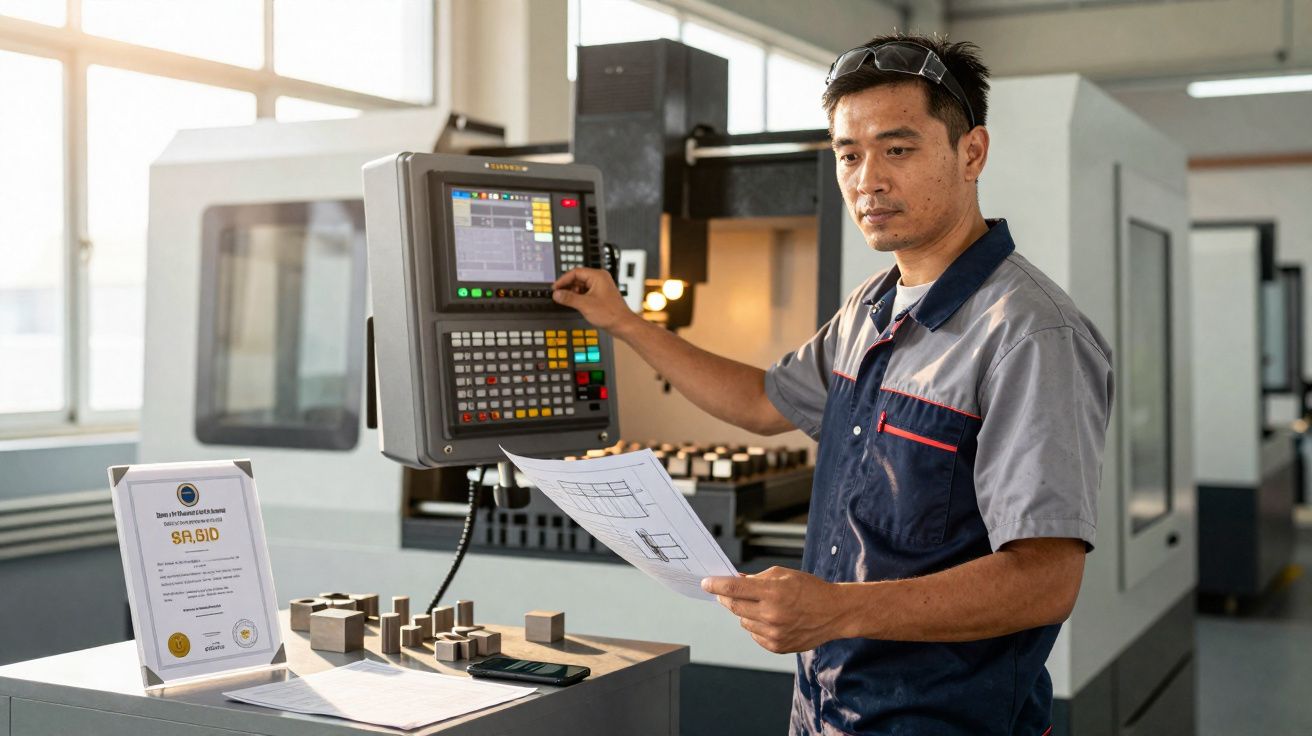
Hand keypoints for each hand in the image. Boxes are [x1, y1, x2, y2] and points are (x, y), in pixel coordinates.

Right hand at [552, 268, 638, 334]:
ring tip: (566, 300)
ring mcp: (600, 287)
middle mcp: (599, 279)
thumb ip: (569, 298)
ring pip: (580, 286)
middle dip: (567, 287)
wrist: (623, 324)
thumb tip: (557, 294)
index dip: (563, 280)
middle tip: (558, 295)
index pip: (575, 272)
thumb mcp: (585, 305)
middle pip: (577, 278)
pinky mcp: (599, 295)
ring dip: (572, 293)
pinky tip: (574, 303)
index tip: (555, 288)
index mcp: (598, 276)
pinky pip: (585, 292)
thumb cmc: (611, 314)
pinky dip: (578, 297)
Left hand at [701, 567, 853, 653]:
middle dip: (725, 598)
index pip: (734, 589)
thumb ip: (757, 578)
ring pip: (743, 621)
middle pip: (734, 607)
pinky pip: (754, 634)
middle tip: (722, 593)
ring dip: (744, 612)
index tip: (705, 583)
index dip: (716, 585)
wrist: (834, 613)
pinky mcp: (777, 646)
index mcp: (773, 592)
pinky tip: (770, 619)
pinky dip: (756, 626)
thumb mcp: (784, 574)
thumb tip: (734, 581)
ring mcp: (774, 633)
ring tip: (761, 606)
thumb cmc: (811, 589)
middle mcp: (772, 614)